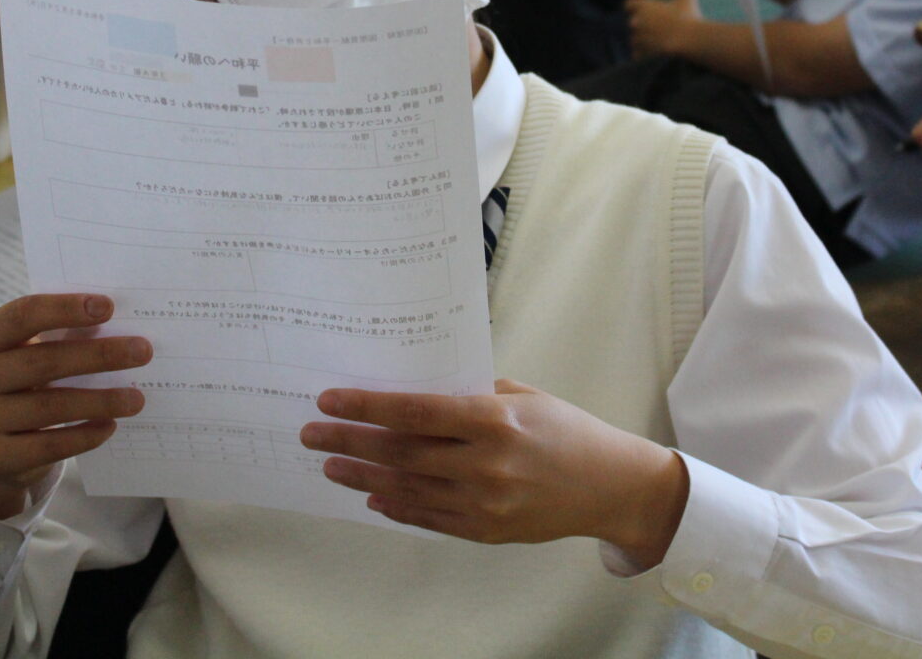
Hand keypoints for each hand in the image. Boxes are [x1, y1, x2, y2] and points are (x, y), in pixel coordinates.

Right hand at [0, 293, 151, 519]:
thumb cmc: (24, 380)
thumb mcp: (30, 351)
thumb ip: (61, 334)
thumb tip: (120, 325)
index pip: (23, 314)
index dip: (65, 308)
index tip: (109, 307)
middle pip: (42, 361)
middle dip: (98, 355)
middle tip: (142, 351)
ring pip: (49, 407)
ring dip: (100, 400)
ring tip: (136, 398)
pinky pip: (48, 446)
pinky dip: (84, 435)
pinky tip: (110, 426)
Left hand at [301, 379, 687, 566]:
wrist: (610, 486)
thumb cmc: (565, 431)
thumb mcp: (521, 396)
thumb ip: (469, 396)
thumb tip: (413, 392)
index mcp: (493, 420)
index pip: (414, 411)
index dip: (366, 406)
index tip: (330, 400)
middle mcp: (485, 463)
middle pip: (401, 451)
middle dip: (350, 440)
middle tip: (312, 433)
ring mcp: (484, 502)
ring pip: (407, 487)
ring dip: (362, 475)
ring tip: (331, 463)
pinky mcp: (486, 531)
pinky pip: (429, 518)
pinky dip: (396, 505)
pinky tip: (371, 493)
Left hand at [623, 0, 704, 59]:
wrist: (689, 42)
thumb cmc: (687, 17)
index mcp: (643, 7)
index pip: (629, 4)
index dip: (633, 7)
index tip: (639, 9)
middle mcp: (636, 23)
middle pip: (633, 23)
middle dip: (641, 26)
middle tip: (655, 28)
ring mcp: (638, 40)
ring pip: (635, 40)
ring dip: (642, 41)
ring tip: (655, 43)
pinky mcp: (641, 54)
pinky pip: (637, 55)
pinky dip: (643, 56)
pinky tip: (652, 57)